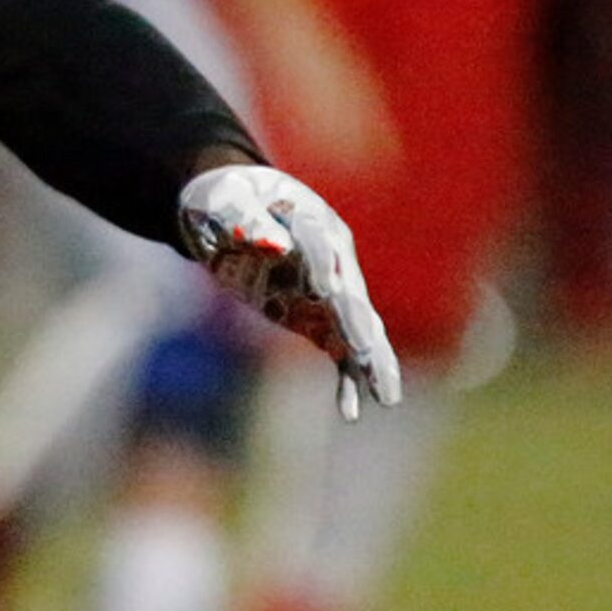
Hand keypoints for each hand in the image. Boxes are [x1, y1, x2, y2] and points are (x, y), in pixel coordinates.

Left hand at [178, 164, 400, 419]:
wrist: (231, 210)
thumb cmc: (226, 199)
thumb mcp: (225, 201)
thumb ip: (245, 220)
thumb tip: (275, 245)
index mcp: (311, 219)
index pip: (319, 244)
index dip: (319, 265)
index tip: (319, 288)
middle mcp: (332, 258)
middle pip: (350, 294)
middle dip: (358, 323)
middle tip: (367, 351)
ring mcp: (329, 289)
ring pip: (358, 328)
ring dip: (371, 361)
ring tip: (386, 396)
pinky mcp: (316, 315)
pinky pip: (339, 349)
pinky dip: (346, 379)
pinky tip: (350, 411)